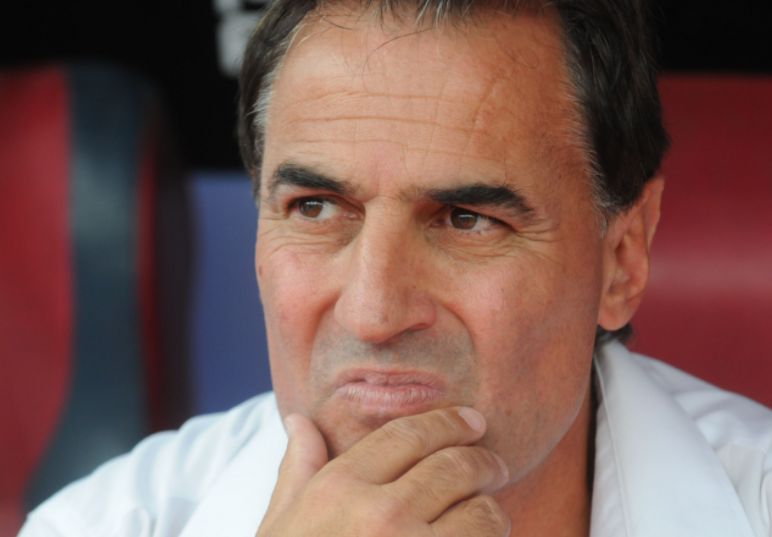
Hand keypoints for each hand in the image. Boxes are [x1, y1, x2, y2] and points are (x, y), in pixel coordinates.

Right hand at [256, 407, 510, 536]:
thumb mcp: (279, 526)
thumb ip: (296, 470)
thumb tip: (300, 420)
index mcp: (337, 490)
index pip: (407, 436)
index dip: (447, 422)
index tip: (471, 422)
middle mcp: (379, 516)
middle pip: (454, 466)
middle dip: (482, 460)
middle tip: (492, 464)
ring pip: (482, 512)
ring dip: (492, 511)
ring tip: (488, 515)